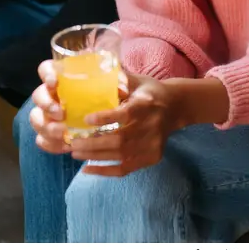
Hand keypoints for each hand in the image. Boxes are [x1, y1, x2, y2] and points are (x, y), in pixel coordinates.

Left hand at [70, 74, 229, 177]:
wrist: (177, 107)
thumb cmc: (151, 91)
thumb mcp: (138, 80)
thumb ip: (119, 80)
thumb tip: (96, 77)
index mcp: (147, 104)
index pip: (126, 114)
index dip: (106, 118)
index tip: (86, 119)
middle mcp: (152, 126)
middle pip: (119, 140)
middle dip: (92, 143)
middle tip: (71, 142)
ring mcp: (153, 145)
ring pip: (120, 156)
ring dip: (94, 156)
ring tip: (74, 152)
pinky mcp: (152, 157)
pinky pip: (126, 169)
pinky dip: (105, 171)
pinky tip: (87, 169)